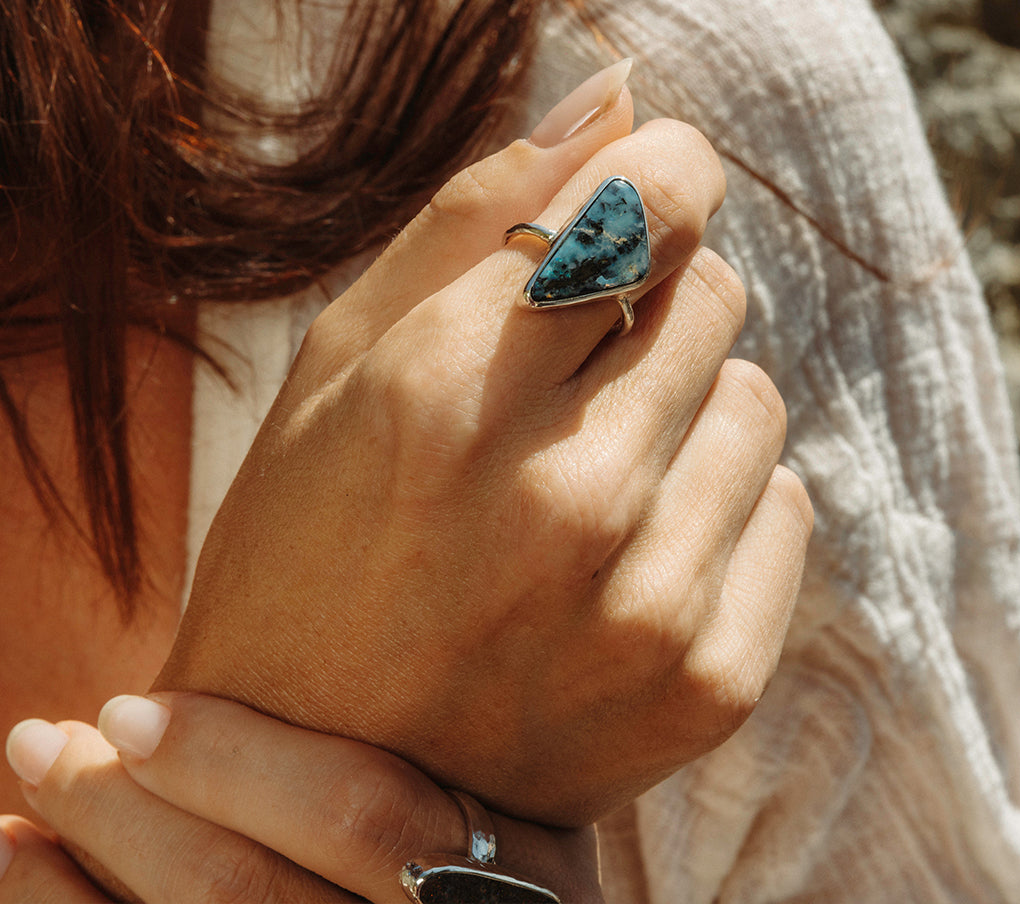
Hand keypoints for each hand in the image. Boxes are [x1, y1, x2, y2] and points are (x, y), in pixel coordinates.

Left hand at [1, 693, 600, 901]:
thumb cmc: (511, 840)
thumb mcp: (531, 789)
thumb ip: (456, 721)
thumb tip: (317, 585)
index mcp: (516, 875)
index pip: (362, 816)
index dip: (233, 766)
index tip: (127, 711)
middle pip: (255, 894)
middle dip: (128, 819)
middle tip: (42, 740)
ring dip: (82, 885)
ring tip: (14, 813)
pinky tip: (29, 878)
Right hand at [158, 69, 812, 824]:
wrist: (324, 780)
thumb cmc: (312, 548)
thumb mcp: (339, 362)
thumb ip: (478, 210)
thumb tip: (621, 88)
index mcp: (443, 394)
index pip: (646, 199)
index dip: (663, 167)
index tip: (646, 180)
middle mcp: (559, 496)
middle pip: (712, 285)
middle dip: (655, 292)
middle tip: (573, 365)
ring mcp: (647, 599)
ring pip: (755, 391)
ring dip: (686, 399)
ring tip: (592, 466)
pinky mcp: (710, 676)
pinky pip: (784, 500)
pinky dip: (720, 495)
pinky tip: (631, 543)